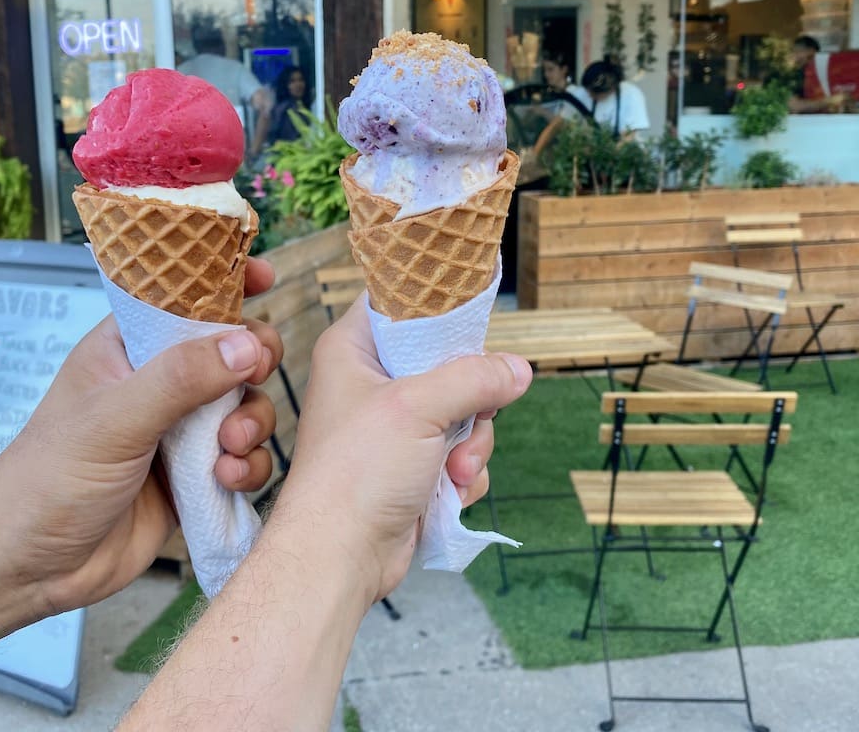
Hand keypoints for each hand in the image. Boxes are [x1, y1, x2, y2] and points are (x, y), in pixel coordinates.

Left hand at [0, 259, 283, 645]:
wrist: (29, 567)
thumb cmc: (49, 478)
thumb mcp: (114, 418)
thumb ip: (182, 378)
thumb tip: (249, 343)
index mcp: (128, 349)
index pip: (182, 297)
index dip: (223, 282)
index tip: (264, 275)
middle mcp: (158, 384)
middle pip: (232, 351)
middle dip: (253, 365)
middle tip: (254, 378)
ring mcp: (177, 432)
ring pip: (245, 407)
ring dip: (251, 424)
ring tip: (228, 449)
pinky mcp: (192, 479)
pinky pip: (242, 459)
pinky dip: (246, 467)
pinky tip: (225, 481)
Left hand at [273, 298, 530, 600]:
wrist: (339, 555)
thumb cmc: (358, 471)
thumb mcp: (419, 409)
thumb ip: (474, 379)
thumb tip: (520, 369)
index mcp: (353, 349)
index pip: (402, 303)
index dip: (441, 311)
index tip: (474, 328)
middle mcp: (371, 381)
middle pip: (448, 363)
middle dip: (472, 403)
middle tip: (470, 423)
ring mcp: (393, 426)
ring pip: (463, 413)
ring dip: (471, 446)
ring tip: (454, 473)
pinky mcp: (410, 465)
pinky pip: (458, 453)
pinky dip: (463, 474)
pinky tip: (450, 492)